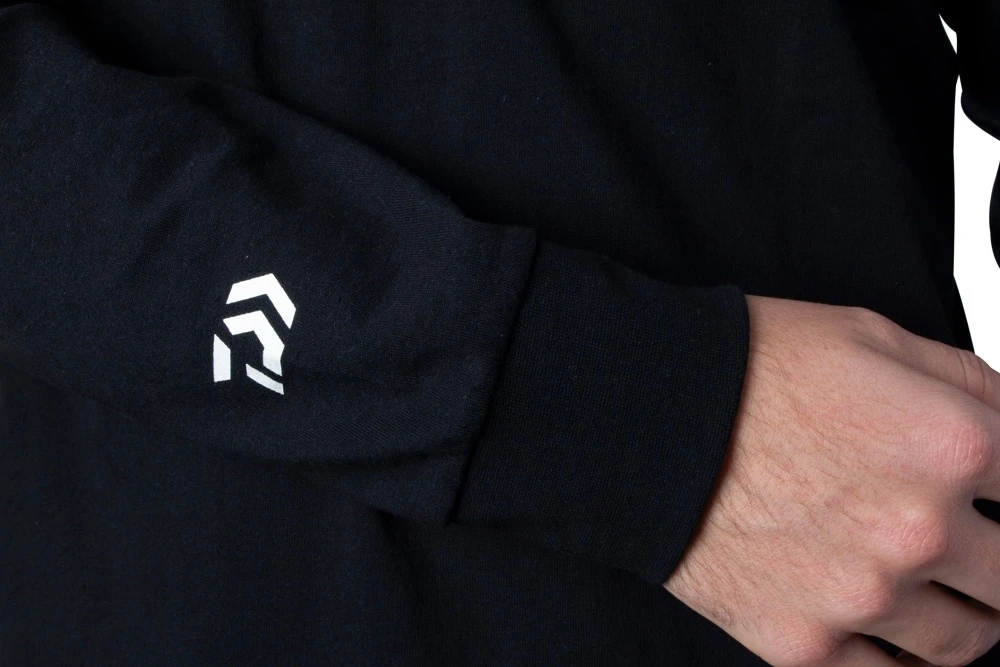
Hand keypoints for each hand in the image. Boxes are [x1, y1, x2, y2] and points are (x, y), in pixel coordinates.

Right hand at [664, 294, 999, 665]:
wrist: (643, 419)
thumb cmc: (746, 371)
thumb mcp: (871, 338)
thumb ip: (968, 381)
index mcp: (953, 445)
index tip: (997, 496)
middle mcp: (921, 530)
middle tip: (977, 546)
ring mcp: (863, 597)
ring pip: (967, 641)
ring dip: (967, 615)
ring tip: (937, 591)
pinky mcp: (804, 643)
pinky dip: (899, 655)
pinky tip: (886, 624)